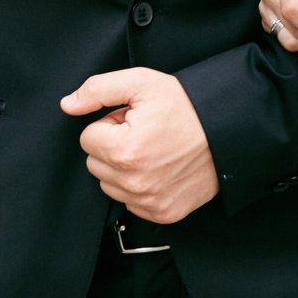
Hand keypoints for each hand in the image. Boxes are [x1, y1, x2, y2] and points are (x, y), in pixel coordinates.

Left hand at [60, 68, 219, 223]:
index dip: (111, 124)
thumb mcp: (142, 83)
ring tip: (154, 150)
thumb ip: (98, 89)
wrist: (230, 130)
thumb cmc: (188, 106)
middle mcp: (134, 182)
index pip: (88, 138)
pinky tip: (161, 169)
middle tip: (145, 133)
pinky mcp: (163, 214)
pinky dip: (140, 187)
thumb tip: (68, 105)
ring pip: (110, 185)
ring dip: (124, 168)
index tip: (135, 120)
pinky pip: (131, 203)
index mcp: (124, 150)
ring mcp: (149, 202)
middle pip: (95, 163)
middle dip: (114, 146)